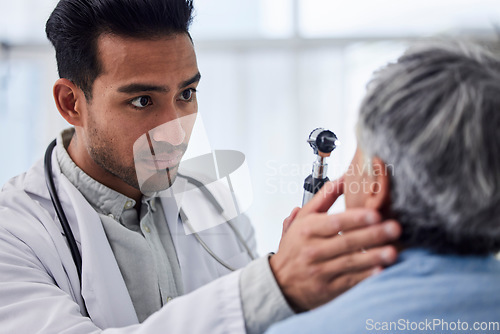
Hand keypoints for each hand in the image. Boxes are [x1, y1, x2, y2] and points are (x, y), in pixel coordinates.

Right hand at [270, 178, 400, 311]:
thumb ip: (324, 198)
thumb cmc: (295, 247)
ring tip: (392, 252)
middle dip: (372, 235)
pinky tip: (380, 271)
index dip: (355, 218)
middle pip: (346, 241)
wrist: (280, 281)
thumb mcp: (303, 219)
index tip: (375, 214)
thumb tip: (346, 177)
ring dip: (373, 256)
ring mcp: (320, 270)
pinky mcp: (328, 288)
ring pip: (350, 262)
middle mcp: (313, 250)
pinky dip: (365, 276)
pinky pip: (350, 281)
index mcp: (307, 230)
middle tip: (394, 228)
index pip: (334, 222)